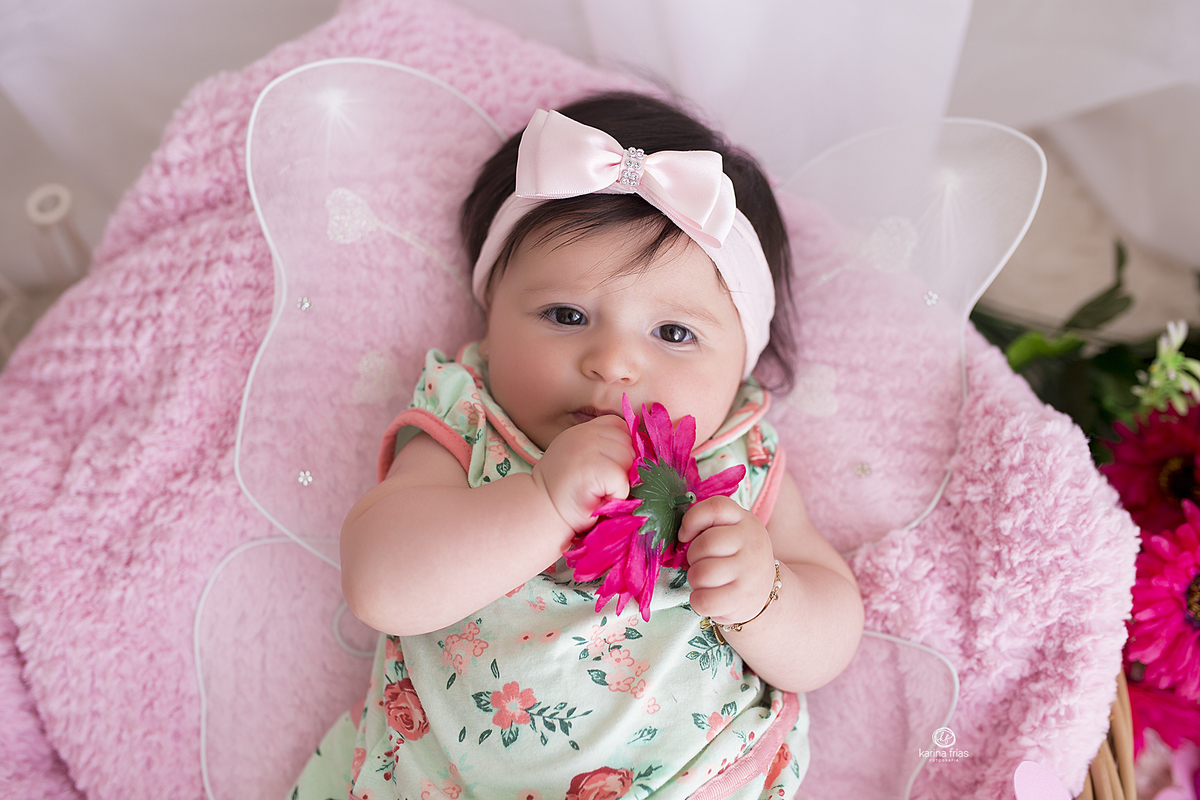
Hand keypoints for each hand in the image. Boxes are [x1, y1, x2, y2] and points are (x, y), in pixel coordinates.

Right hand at [532, 415, 633, 533]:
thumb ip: (604, 450)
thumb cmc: (566, 495)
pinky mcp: (592, 467)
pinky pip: (622, 480)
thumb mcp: (582, 461)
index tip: (609, 469)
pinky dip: (616, 496)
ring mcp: (587, 448)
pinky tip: (597, 500)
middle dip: (625, 468)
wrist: (540, 513)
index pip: (620, 427)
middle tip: (602, 487)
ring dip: (620, 484)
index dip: (623, 448)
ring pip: (630, 461)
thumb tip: (640, 458)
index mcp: (583, 431)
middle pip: (629, 444)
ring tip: (598, 493)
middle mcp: (585, 433)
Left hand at [678, 496, 775, 624]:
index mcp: (745, 520)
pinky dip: (697, 600)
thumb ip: (708, 527)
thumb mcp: (730, 533)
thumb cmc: (735, 558)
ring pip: (702, 573)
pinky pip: (704, 599)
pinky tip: (707, 596)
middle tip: (699, 563)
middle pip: (705, 544)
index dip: (691, 520)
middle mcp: (751, 542)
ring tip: (704, 581)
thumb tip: (681, 539)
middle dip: (691, 557)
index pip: (715, 507)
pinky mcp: (743, 597)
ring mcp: (749, 571)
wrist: (764, 590)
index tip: (684, 536)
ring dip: (694, 579)